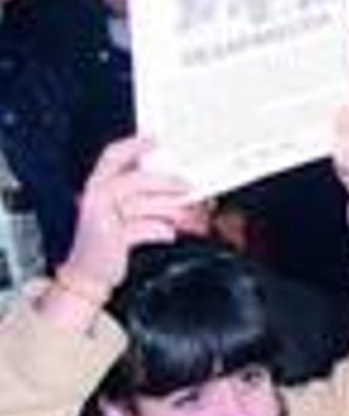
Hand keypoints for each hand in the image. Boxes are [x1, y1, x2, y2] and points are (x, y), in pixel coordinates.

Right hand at [60, 137, 192, 297]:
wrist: (89, 275)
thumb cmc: (110, 241)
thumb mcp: (123, 211)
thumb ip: (143, 195)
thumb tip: (180, 183)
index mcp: (98, 185)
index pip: (112, 156)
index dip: (133, 146)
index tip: (155, 139)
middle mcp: (96, 197)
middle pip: (137, 180)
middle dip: (167, 183)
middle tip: (189, 187)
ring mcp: (102, 217)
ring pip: (145, 204)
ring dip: (174, 210)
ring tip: (192, 216)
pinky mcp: (111, 238)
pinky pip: (146, 228)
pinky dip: (162, 230)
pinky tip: (169, 233)